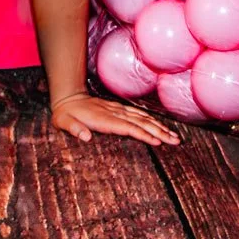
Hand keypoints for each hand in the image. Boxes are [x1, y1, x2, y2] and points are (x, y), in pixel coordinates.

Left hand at [50, 92, 179, 146]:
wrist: (68, 97)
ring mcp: (118, 110)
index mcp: (103, 119)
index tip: (157, 141)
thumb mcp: (63, 122)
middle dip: (159, 131)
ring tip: (174, 136)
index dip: (143, 134)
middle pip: (141, 122)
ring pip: (143, 118)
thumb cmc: (65, 114)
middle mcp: (114, 113)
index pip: (127, 127)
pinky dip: (152, 120)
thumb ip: (73, 128)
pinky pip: (139, 115)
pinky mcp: (119, 109)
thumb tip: (85, 136)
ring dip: (159, 126)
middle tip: (176, 141)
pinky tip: (161, 126)